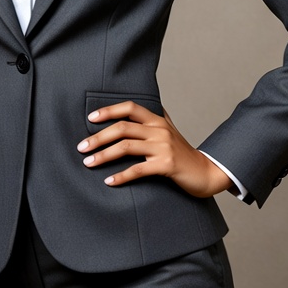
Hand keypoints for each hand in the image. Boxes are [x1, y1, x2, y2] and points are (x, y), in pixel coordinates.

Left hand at [76, 102, 234, 197]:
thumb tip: (139, 106)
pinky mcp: (166, 165)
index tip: (90, 118)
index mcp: (157, 120)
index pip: (129, 108)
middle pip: (122, 128)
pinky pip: (138, 170)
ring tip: (88, 163)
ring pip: (126, 147)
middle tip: (81, 147)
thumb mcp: (170, 130)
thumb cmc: (183, 153)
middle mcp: (159, 130)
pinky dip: (121, 176)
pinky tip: (109, 181)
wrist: (206, 172)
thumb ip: (155, 118)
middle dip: (98, 137)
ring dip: (104, 155)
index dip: (109, 111)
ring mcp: (163, 147)